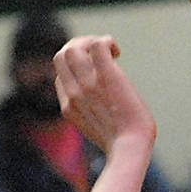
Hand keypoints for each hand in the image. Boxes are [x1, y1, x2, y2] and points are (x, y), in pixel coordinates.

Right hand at [52, 36, 155, 154]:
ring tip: (109, 51)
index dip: (77, 69)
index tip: (97, 73)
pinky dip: (106, 41)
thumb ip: (93, 115)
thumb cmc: (123, 145)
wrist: (130, 149)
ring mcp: (87, 84)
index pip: (60, 76)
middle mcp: (73, 94)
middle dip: (78, 47)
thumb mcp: (98, 131)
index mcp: (69, 107)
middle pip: (60, 56)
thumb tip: (108, 106)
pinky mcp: (106, 76)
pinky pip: (97, 45)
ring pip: (71, 48)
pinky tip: (117, 52)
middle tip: (100, 55)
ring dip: (90, 41)